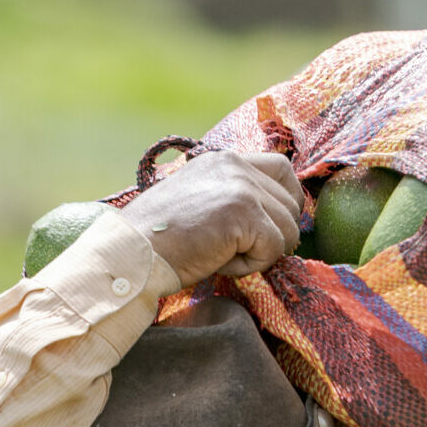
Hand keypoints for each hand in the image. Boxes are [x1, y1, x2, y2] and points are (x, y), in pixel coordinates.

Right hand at [120, 150, 302, 286]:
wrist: (134, 252)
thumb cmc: (161, 239)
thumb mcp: (201, 203)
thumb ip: (235, 198)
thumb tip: (275, 220)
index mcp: (225, 159)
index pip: (283, 169)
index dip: (285, 203)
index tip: (267, 229)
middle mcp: (236, 165)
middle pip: (292, 205)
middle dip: (272, 236)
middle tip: (232, 249)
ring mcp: (242, 187)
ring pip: (289, 230)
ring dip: (260, 254)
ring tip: (221, 254)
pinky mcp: (244, 213)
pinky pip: (274, 249)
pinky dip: (251, 267)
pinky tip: (219, 261)